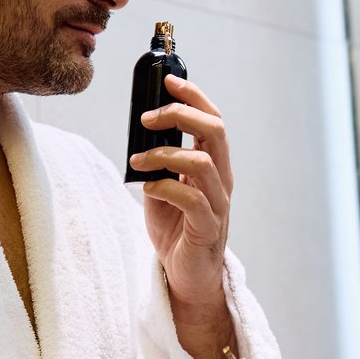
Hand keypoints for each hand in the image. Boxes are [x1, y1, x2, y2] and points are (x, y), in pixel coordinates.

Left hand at [128, 75, 233, 312]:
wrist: (186, 279)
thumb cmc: (175, 230)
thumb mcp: (162, 186)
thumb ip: (159, 161)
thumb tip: (141, 130)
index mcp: (213, 165)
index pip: (212, 119)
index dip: (194, 96)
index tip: (169, 80)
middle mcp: (221, 180)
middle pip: (215, 131)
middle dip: (181, 115)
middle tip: (147, 118)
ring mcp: (218, 204)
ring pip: (202, 163)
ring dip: (164, 154)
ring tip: (138, 161)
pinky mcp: (207, 229)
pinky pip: (191, 199)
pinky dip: (165, 187)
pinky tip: (148, 189)